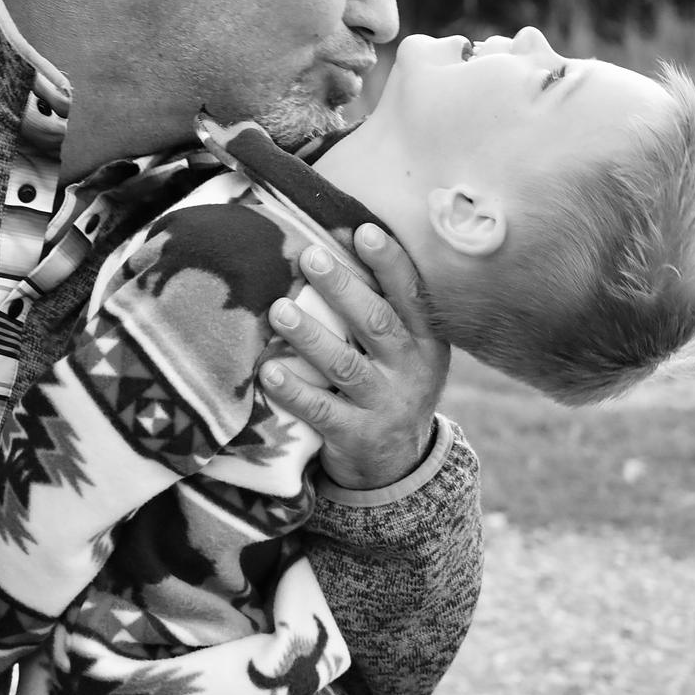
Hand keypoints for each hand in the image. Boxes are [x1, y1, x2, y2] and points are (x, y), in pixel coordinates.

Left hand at [260, 225, 449, 489]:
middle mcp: (412, 371)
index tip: (363, 231)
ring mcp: (386, 406)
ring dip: (310, 336)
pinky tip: (268, 370)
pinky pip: (321, 410)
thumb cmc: (391, 383)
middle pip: (376, 324)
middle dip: (342, 288)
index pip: (412, 295)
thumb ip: (384, 308)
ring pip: (346, 366)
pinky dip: (293, 390)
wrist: (399, 463)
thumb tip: (340, 241)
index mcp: (426, 340)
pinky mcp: (357, 436)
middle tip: (310, 257)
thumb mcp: (406, 350)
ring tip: (279, 309)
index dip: (389, 263)